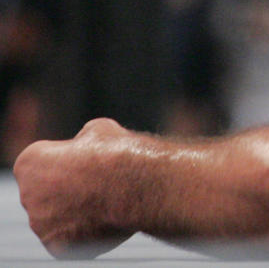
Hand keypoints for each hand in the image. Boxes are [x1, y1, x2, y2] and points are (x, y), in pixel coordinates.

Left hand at [15, 118, 135, 257]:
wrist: (133, 185)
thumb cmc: (116, 154)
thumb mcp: (99, 130)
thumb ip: (82, 140)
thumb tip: (86, 143)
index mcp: (30, 162)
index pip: (42, 164)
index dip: (68, 161)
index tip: (89, 162)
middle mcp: (27, 194)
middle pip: (46, 193)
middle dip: (68, 189)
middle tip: (98, 183)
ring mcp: (40, 223)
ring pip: (56, 218)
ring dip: (75, 211)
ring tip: (106, 200)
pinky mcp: (56, 246)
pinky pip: (68, 239)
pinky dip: (83, 232)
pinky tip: (104, 218)